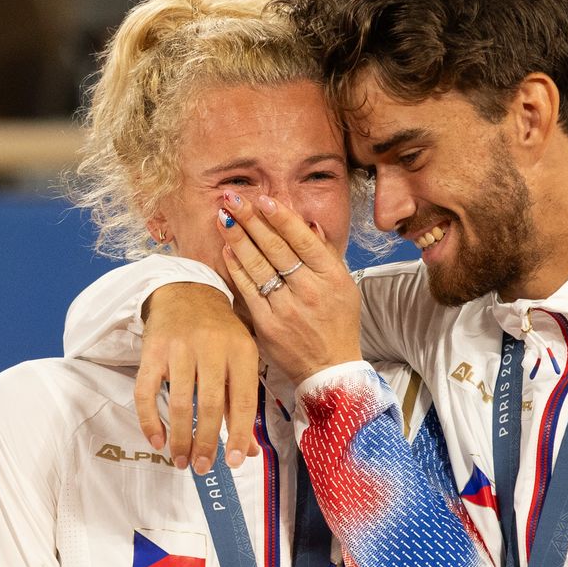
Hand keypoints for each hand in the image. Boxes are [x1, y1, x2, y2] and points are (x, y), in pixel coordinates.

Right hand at [137, 283, 260, 472]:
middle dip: (207, 442)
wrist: (187, 291)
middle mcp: (211, 347)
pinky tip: (157, 440)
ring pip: (179, 402)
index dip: (240, 434)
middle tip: (204, 467)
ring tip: (182, 460)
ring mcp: (179, 348)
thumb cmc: (221, 333)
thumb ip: (241, 402)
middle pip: (210, 404)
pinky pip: (146, 391)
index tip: (236, 462)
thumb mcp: (240, 358)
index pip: (242, 400)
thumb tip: (248, 451)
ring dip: (180, 437)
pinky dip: (150, 420)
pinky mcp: (152, 350)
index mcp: (241, 350)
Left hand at [217, 193, 362, 385]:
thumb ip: (326, 253)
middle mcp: (310, 290)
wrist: (330, 368)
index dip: (281, 217)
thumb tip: (308, 223)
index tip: (263, 199)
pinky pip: (248, 289)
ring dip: (238, 238)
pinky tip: (227, 249)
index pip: (303, 240)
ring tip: (223, 216)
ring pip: (258, 266)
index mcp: (332, 277)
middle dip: (251, 219)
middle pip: (276, 248)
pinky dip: (236, 267)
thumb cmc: (339, 324)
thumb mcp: (344, 286)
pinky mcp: (268, 324)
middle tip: (233, 197)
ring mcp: (288, 308)